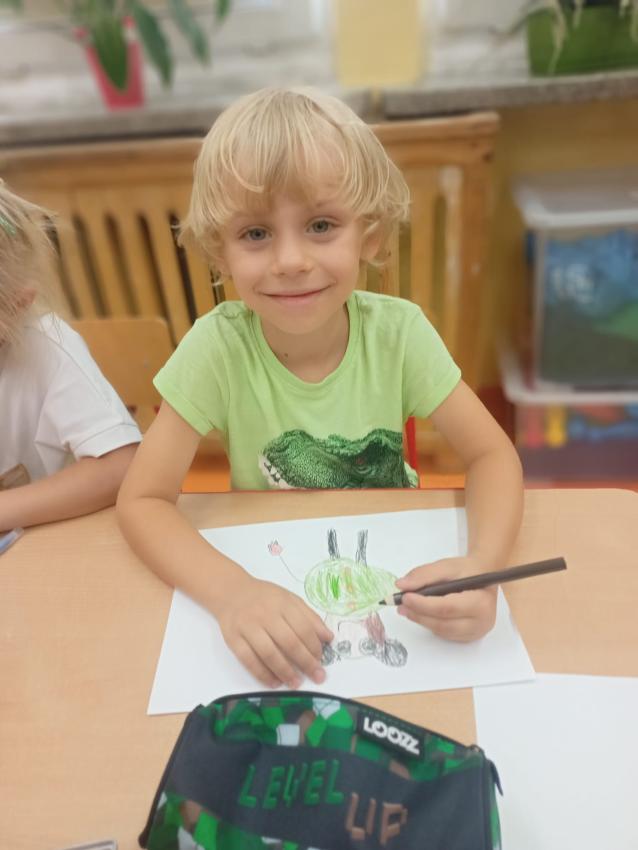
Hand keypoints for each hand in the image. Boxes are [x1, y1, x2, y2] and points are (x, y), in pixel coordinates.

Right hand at [216, 575, 333, 688]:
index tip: (321, 660)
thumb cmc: (265, 598)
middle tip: (317, 677)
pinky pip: (249, 660)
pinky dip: (262, 674)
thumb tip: (328, 638)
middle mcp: (265, 614)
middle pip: (289, 642)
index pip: (303, 628)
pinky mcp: (233, 639)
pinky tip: (274, 682)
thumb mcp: (290, 599)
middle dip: (305, 663)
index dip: (314, 647)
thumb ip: (310, 617)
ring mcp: (248, 627)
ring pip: (269, 654)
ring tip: (296, 683)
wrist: (231, 592)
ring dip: (285, 672)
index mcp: (283, 603)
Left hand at [395, 556, 496, 641]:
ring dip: (421, 620)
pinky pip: (444, 634)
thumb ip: (424, 574)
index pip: (448, 608)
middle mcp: (482, 621)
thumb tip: (402, 585)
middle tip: (401, 605)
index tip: (406, 597)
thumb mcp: (448, 565)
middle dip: (419, 614)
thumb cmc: (469, 571)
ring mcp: (475, 632)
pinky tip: (421, 614)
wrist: (484, 577)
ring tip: (407, 609)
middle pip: (443, 623)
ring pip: (442, 631)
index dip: (424, 604)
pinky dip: (430, 624)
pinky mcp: (468, 636)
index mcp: (481, 602)